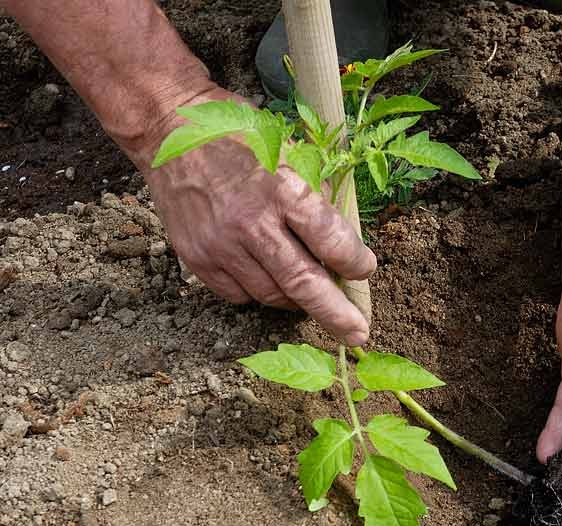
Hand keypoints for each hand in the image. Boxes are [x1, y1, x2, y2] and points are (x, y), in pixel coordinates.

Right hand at [135, 88, 375, 344]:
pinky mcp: (198, 258)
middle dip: (336, 315)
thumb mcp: (291, 153)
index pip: (332, 242)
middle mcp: (252, 223)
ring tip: (310, 295)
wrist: (171, 128)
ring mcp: (221, 245)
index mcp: (284, 190)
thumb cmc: (241, 136)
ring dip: (297, 300)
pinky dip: (260, 292)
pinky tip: (268, 277)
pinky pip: (239, 295)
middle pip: (304, 284)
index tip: (364, 270)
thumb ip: (317, 199)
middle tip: (358, 336)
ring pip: (272, 295)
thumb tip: (344, 245)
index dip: (356, 263)